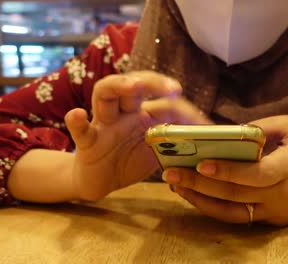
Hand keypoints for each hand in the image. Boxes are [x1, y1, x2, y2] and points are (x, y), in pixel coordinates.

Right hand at [65, 71, 210, 200]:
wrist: (100, 182)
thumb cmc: (128, 161)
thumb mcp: (157, 153)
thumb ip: (177, 145)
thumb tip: (210, 143)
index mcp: (143, 114)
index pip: (163, 101)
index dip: (184, 110)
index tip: (202, 124)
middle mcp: (123, 112)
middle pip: (134, 85)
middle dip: (154, 82)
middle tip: (174, 89)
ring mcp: (104, 124)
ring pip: (105, 93)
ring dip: (119, 86)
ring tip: (133, 85)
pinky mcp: (87, 142)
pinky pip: (81, 129)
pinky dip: (77, 122)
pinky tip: (77, 115)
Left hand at [162, 115, 287, 225]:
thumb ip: (263, 126)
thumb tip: (230, 131)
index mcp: (287, 168)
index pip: (253, 174)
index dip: (226, 171)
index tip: (200, 163)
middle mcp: (278, 195)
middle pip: (233, 194)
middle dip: (199, 185)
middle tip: (171, 174)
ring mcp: (272, 211)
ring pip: (230, 212)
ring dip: (200, 200)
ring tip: (176, 186)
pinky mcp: (269, 221)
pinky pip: (237, 217)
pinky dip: (213, 208)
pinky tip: (195, 196)